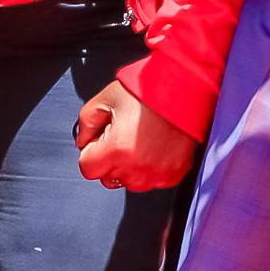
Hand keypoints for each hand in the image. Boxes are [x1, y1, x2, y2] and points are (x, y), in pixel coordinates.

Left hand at [72, 77, 197, 190]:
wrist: (186, 88)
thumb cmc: (150, 90)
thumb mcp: (106, 98)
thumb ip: (86, 123)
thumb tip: (83, 141)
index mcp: (117, 148)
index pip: (87, 168)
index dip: (91, 151)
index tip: (101, 139)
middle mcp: (137, 167)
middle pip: (107, 177)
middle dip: (109, 159)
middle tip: (122, 134)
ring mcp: (157, 173)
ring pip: (129, 182)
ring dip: (129, 167)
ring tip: (140, 139)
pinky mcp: (173, 174)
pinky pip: (152, 180)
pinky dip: (149, 168)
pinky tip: (154, 146)